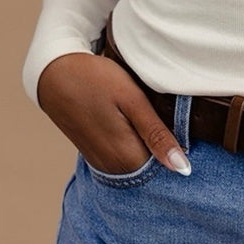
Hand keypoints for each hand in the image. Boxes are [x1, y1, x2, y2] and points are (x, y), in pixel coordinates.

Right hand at [36, 52, 191, 174]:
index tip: (189, 132)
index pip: (168, 170)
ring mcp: (102, 163)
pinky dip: (136, 146)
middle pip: (154, 169)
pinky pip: (125, 158)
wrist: (53, 72)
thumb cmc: (95, 80)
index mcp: (126, 158)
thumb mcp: (132, 100)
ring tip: (155, 121)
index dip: (181, 152)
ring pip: (140, 163)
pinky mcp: (96, 154)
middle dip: (167, 152)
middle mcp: (113, 168)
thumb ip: (157, 135)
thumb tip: (183, 169)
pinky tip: (137, 126)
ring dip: (151, 148)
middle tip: (173, 121)